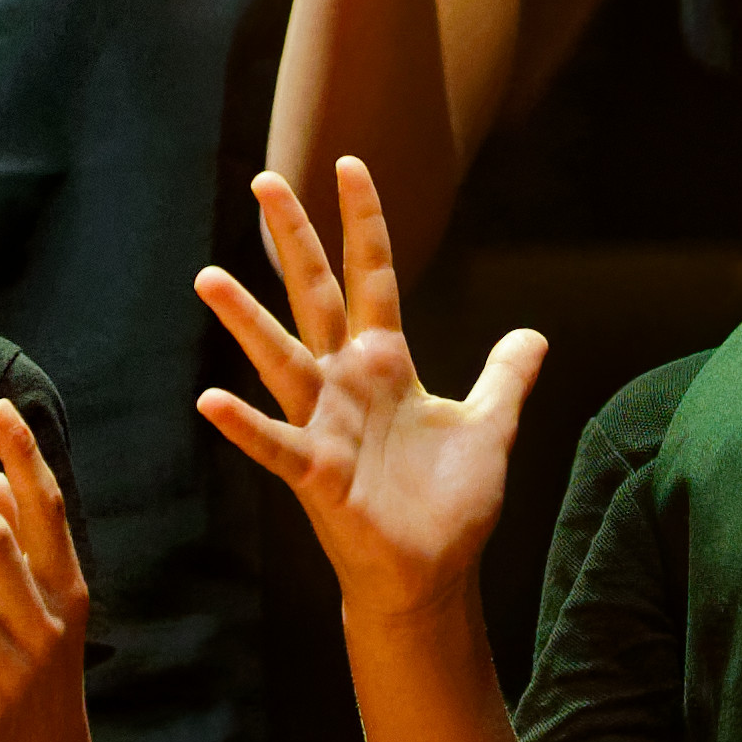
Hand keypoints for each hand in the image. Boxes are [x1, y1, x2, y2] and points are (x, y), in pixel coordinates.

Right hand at [193, 157, 545, 620]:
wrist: (431, 576)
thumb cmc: (448, 506)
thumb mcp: (489, 429)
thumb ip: (505, 377)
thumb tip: (533, 334)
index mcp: (386, 364)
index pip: (374, 275)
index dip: (365, 222)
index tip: (351, 164)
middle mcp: (347, 383)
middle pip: (316, 295)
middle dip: (295, 238)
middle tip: (265, 177)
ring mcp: (326, 425)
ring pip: (281, 360)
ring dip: (246, 321)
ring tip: (208, 277)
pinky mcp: (317, 475)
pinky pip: (275, 443)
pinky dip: (244, 423)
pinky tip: (210, 399)